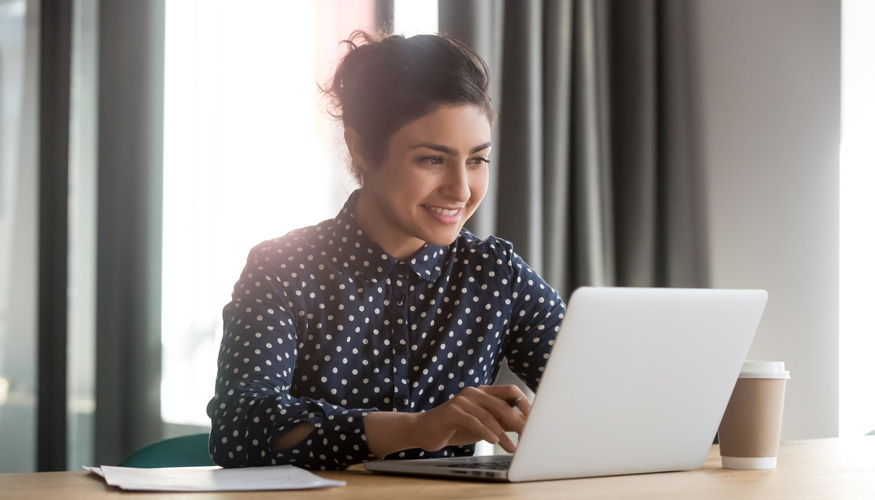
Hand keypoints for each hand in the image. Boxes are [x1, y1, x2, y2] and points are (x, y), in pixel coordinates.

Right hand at [413, 385, 530, 452]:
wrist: (425, 429)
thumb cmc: (455, 426)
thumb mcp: (482, 424)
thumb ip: (500, 421)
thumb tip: (523, 424)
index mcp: (484, 392)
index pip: (510, 391)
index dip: (525, 404)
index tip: (535, 420)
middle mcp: (474, 392)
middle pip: (502, 404)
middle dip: (518, 421)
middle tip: (527, 435)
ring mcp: (462, 400)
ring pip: (489, 416)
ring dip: (503, 434)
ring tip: (511, 447)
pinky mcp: (452, 411)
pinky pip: (474, 421)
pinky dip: (486, 432)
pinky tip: (494, 441)